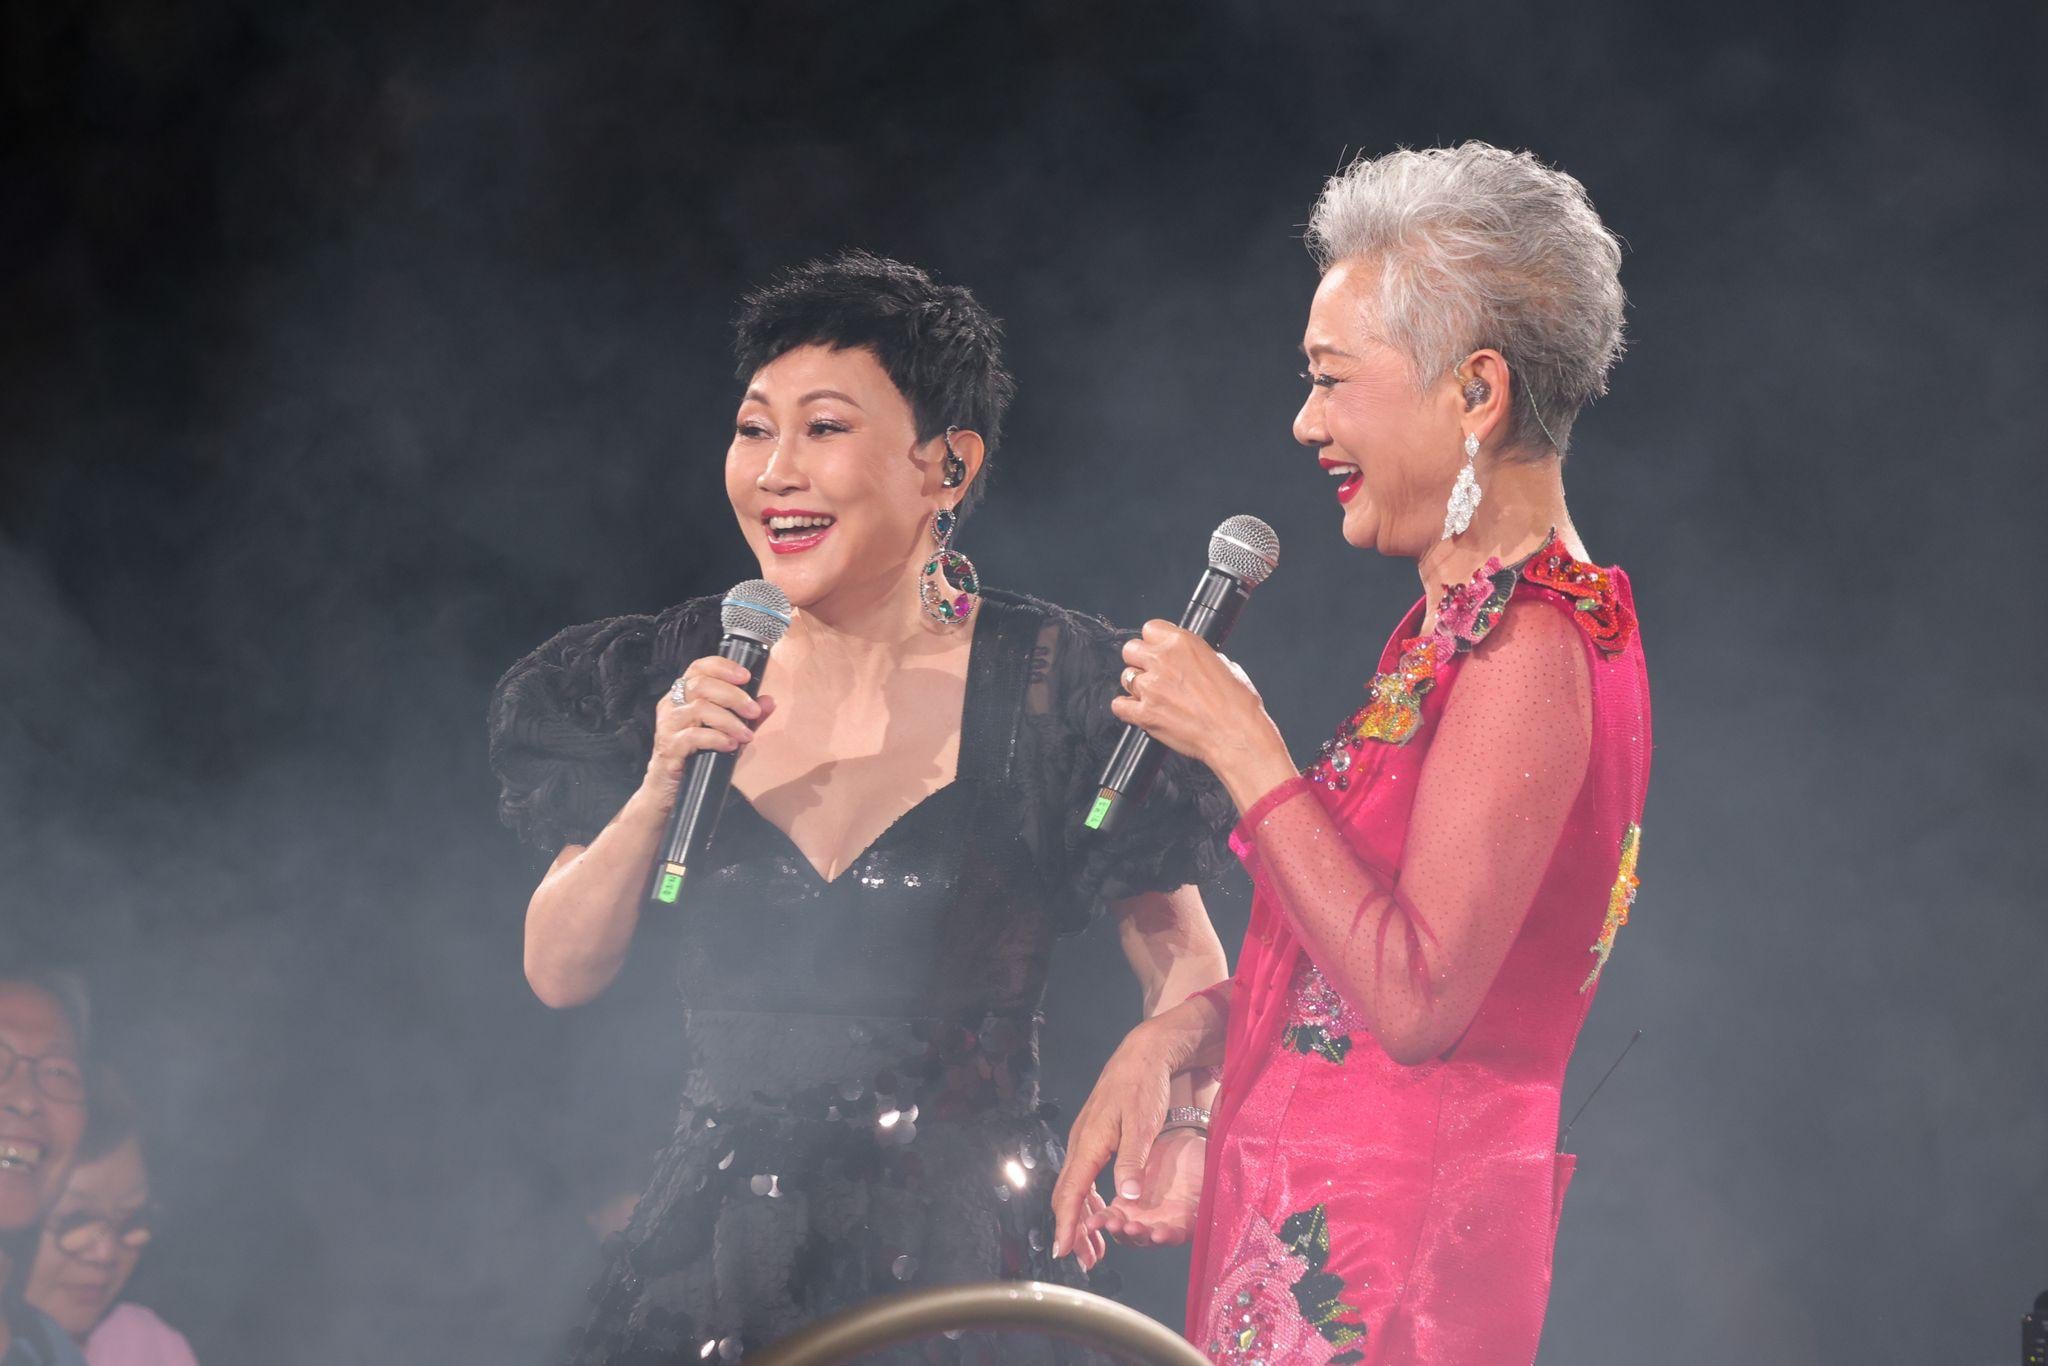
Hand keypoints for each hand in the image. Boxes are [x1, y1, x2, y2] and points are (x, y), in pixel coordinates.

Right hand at [644, 655, 776, 800]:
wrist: (670, 788)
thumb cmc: (698, 754)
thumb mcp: (726, 731)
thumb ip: (746, 716)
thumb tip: (769, 701)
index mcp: (683, 694)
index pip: (699, 667)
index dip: (723, 666)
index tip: (746, 676)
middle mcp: (671, 704)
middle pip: (701, 685)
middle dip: (733, 696)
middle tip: (753, 711)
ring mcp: (667, 725)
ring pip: (699, 709)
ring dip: (729, 720)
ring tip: (747, 734)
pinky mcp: (668, 747)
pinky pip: (693, 736)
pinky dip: (717, 738)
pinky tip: (731, 745)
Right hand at [1050, 1022, 1171, 1263]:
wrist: (1143, 1054)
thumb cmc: (1144, 1085)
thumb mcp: (1144, 1124)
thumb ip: (1133, 1160)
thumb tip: (1124, 1196)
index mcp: (1089, 1142)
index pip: (1072, 1192)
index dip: (1067, 1224)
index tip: (1063, 1250)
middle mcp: (1080, 1143)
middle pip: (1067, 1194)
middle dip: (1072, 1229)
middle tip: (1083, 1259)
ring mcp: (1085, 1140)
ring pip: (1074, 1186)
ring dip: (1080, 1217)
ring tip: (1091, 1246)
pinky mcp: (1094, 1137)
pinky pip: (1083, 1175)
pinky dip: (1087, 1199)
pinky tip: (1099, 1210)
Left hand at [1089, 1126, 1204, 1246]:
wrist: (1178, 1143)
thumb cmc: (1199, 1159)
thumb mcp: (1209, 1170)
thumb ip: (1212, 1184)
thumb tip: (1227, 1192)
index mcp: (1187, 1219)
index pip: (1179, 1234)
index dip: (1169, 1236)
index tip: (1160, 1233)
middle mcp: (1165, 1223)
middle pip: (1150, 1238)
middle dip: (1139, 1235)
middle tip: (1131, 1228)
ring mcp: (1145, 1216)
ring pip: (1129, 1231)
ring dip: (1119, 1231)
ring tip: (1110, 1224)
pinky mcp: (1127, 1204)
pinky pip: (1114, 1217)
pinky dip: (1105, 1220)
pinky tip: (1096, 1220)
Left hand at [1114, 622, 1295, 808]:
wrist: (1236, 734)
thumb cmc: (1237, 703)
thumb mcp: (1223, 664)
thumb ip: (1196, 657)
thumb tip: (1187, 659)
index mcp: (1182, 643)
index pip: (1150, 628)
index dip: (1153, 641)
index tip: (1157, 650)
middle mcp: (1162, 660)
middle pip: (1130, 650)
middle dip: (1140, 661)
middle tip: (1153, 673)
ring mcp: (1151, 687)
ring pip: (1126, 678)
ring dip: (1137, 686)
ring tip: (1154, 697)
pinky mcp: (1145, 713)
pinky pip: (1119, 706)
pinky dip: (1127, 709)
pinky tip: (1141, 711)